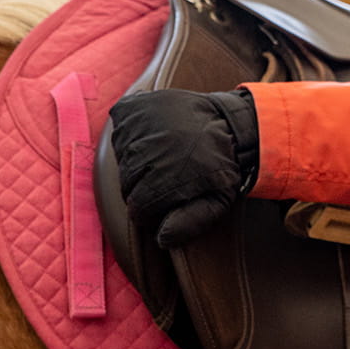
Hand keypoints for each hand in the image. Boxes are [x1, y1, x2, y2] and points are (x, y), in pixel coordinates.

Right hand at [108, 89, 258, 246]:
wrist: (229, 121)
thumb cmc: (221, 165)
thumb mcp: (216, 201)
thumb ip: (189, 224)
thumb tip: (160, 239)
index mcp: (163, 179)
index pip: (137, 209)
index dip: (153, 210)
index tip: (168, 201)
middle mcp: (144, 153)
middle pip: (127, 185)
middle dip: (145, 187)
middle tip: (168, 176)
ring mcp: (136, 127)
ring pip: (123, 159)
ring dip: (139, 161)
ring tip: (166, 155)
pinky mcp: (131, 109)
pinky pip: (120, 132)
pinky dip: (132, 137)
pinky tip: (156, 138)